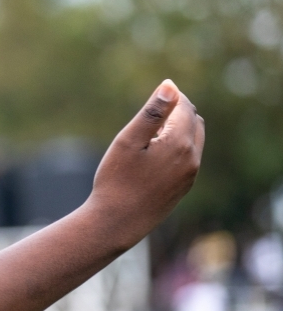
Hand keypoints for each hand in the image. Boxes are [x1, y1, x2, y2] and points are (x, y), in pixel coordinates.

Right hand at [86, 79, 204, 248]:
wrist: (116, 223)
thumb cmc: (116, 181)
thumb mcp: (128, 141)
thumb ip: (152, 112)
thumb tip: (170, 86)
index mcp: (179, 143)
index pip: (185, 107)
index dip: (172, 97)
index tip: (157, 92)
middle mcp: (192, 158)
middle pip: (194, 121)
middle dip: (178, 111)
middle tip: (154, 110)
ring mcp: (190, 175)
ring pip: (194, 140)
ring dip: (179, 129)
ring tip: (153, 131)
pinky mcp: (183, 188)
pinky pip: (188, 159)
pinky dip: (178, 147)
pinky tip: (155, 154)